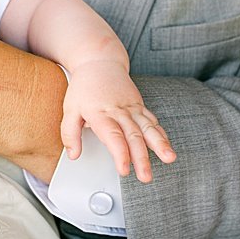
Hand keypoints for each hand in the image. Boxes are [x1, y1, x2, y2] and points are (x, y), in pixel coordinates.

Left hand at [62, 59, 175, 182]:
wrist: (100, 62)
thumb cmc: (84, 87)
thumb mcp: (70, 109)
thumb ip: (70, 133)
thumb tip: (74, 154)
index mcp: (100, 113)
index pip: (113, 137)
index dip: (120, 154)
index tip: (124, 170)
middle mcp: (119, 111)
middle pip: (133, 136)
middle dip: (141, 158)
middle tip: (145, 176)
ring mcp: (132, 108)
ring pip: (148, 128)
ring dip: (160, 144)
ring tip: (169, 158)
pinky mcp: (139, 106)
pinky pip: (152, 121)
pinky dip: (160, 134)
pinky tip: (167, 147)